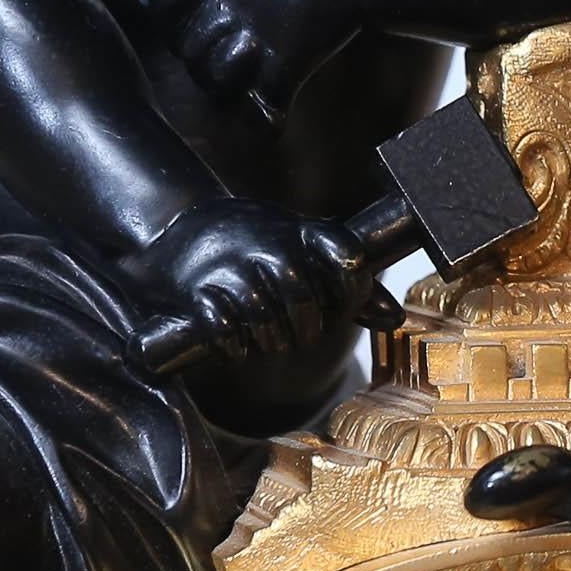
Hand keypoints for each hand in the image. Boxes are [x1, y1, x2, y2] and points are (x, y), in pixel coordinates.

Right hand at [132, 197, 394, 361]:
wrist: (176, 225)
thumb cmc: (253, 243)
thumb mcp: (301, 248)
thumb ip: (346, 281)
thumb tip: (394, 317)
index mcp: (297, 231)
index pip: (340, 250)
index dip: (351, 282)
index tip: (345, 299)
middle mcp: (262, 243)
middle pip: (298, 291)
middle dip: (306, 324)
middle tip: (304, 335)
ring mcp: (224, 266)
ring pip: (260, 312)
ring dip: (272, 338)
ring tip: (273, 342)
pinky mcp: (192, 290)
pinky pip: (220, 326)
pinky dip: (233, 344)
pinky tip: (237, 345)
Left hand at [133, 0, 359, 120]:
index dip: (173, 15)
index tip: (191, 20)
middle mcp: (227, 10)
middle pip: (188, 50)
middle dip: (201, 60)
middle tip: (226, 62)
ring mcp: (253, 39)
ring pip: (213, 79)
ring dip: (229, 87)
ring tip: (248, 86)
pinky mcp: (283, 63)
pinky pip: (264, 106)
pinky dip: (269, 118)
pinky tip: (276, 118)